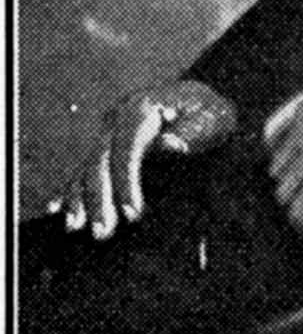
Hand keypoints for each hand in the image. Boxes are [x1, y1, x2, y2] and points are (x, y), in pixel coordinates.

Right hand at [50, 79, 237, 239]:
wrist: (200, 102)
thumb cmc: (211, 113)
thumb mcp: (214, 118)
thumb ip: (193, 131)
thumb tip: (169, 145)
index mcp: (142, 107)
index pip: (127, 146)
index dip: (126, 180)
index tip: (133, 213)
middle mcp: (118, 116)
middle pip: (100, 158)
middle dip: (99, 197)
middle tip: (103, 232)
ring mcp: (109, 130)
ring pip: (87, 165)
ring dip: (80, 197)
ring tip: (76, 227)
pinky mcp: (108, 144)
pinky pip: (84, 167)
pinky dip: (71, 188)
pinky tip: (56, 208)